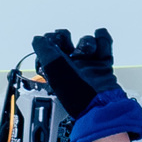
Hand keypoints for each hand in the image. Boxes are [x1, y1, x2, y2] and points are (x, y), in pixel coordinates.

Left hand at [34, 26, 141, 141]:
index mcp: (56, 70)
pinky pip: (103, 45)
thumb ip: (43, 50)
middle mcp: (71, 68)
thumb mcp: (52, 68)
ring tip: (88, 52)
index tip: (52, 41)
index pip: (49, 50)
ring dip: (87, 43)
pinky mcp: (104, 66)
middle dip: (67, 39)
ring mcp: (88, 66)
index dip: (51, 42)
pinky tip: (99, 40)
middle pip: (67, 43)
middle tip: (68, 45)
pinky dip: (102, 39)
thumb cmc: (76, 91)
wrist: (101, 102)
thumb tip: (37, 39)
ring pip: (86, 43)